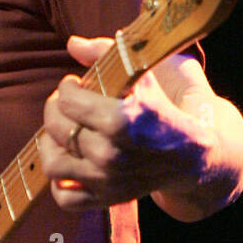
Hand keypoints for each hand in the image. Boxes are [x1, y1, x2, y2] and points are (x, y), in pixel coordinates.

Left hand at [40, 35, 207, 210]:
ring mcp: (108, 179)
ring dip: (49, 144)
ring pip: (53, 163)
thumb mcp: (145, 73)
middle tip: (66, 104)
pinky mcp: (107, 199)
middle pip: (56, 127)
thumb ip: (107, 53)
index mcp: (122, 118)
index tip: (74, 84)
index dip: (66, 88)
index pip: (68, 100)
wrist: (193, 157)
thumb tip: (72, 43)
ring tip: (61, 131)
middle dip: (55, 109)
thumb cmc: (165, 109)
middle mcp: (112, 152)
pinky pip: (65, 198)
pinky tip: (68, 162)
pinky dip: (59, 183)